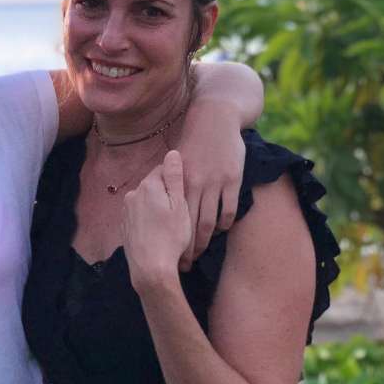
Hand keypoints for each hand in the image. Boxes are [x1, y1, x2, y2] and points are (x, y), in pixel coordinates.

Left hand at [123, 150, 192, 292]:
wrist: (150, 267)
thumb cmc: (171, 236)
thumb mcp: (180, 205)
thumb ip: (175, 178)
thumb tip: (172, 152)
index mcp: (147, 186)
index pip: (163, 170)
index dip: (177, 178)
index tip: (187, 189)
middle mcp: (133, 194)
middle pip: (154, 186)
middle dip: (167, 194)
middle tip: (182, 210)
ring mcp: (127, 210)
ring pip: (147, 201)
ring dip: (158, 207)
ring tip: (172, 224)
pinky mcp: (125, 225)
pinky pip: (141, 216)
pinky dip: (150, 220)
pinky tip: (160, 232)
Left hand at [177, 105, 244, 266]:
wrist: (213, 119)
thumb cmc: (193, 143)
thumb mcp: (175, 163)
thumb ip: (167, 182)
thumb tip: (152, 201)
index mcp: (176, 180)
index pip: (169, 216)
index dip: (168, 234)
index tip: (164, 252)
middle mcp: (192, 184)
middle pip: (187, 224)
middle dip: (185, 247)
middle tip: (183, 264)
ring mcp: (213, 183)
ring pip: (207, 221)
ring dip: (202, 241)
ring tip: (199, 255)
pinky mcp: (231, 180)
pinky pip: (227, 210)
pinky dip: (223, 224)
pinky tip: (219, 231)